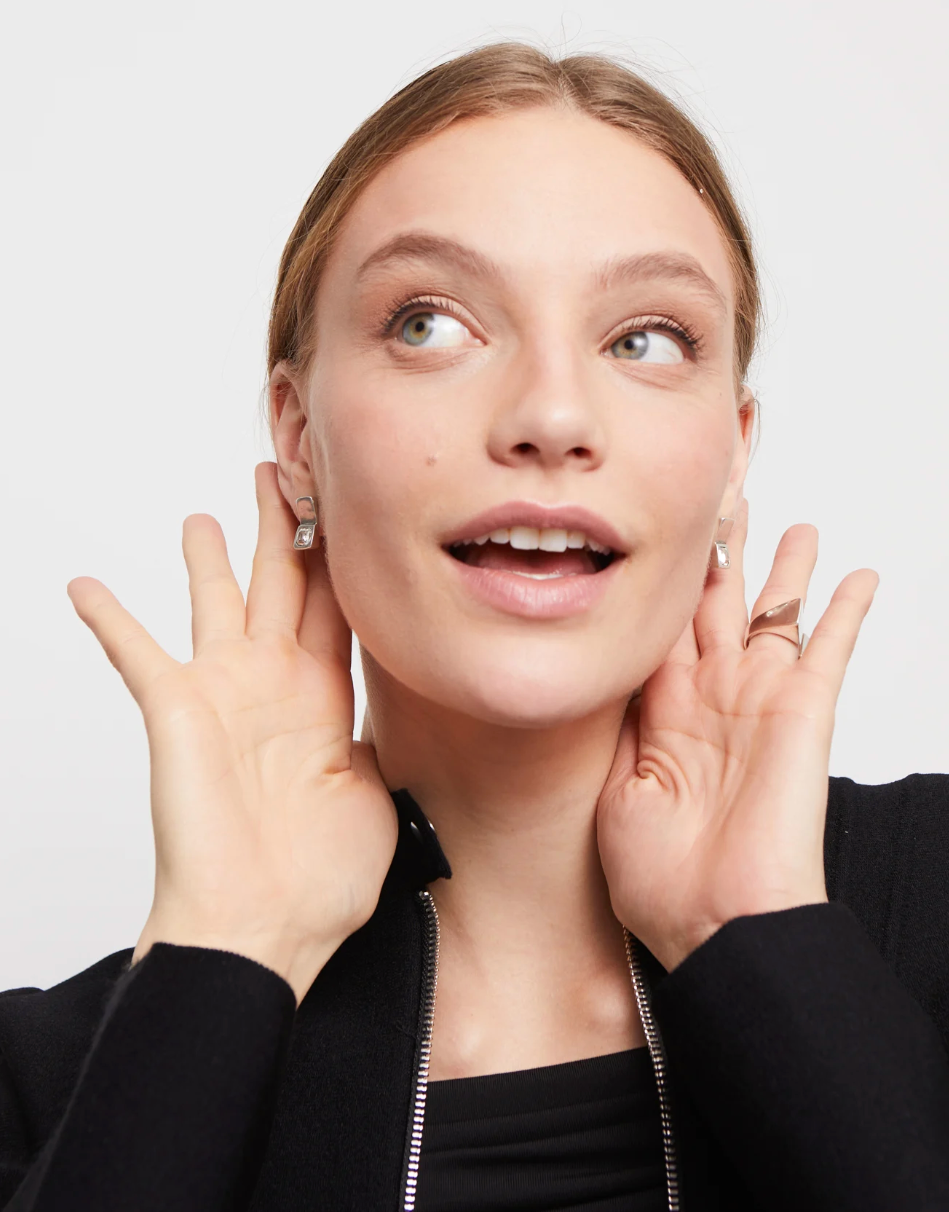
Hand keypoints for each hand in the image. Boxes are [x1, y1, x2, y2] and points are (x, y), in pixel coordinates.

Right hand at [67, 463, 397, 1000]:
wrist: (264, 926)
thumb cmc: (319, 880)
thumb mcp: (373, 800)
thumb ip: (371, 749)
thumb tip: (376, 729)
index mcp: (325, 700)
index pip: (335, 609)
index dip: (341, 562)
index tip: (348, 516)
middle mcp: (274, 685)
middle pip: (282, 584)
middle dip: (283, 529)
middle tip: (283, 479)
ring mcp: (224, 694)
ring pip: (217, 602)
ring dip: (209, 558)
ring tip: (203, 514)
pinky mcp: (176, 712)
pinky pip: (135, 652)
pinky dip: (110, 620)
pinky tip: (85, 586)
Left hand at [597, 500, 878, 971]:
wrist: (718, 923)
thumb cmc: (662, 878)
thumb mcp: (615, 791)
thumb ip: (624, 726)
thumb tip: (613, 674)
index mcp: (663, 714)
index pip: (662, 630)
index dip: (661, 585)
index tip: (654, 540)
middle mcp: (712, 699)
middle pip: (716, 608)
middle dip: (720, 558)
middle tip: (721, 508)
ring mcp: (759, 702)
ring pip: (773, 616)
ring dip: (783, 569)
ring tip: (793, 525)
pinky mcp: (804, 713)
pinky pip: (829, 648)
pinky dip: (845, 610)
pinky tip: (859, 575)